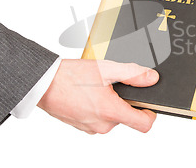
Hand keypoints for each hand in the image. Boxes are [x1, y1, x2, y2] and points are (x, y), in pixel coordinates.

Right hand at [37, 59, 158, 133]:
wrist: (43, 84)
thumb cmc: (70, 76)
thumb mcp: (107, 69)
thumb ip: (133, 74)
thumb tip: (151, 78)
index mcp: (111, 112)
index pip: (143, 124)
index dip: (150, 114)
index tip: (148, 105)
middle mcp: (102, 125)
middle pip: (125, 117)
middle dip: (122, 101)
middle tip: (111, 85)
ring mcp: (91, 128)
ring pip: (110, 118)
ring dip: (108, 104)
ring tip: (95, 88)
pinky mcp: (81, 127)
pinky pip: (97, 119)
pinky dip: (96, 108)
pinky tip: (87, 94)